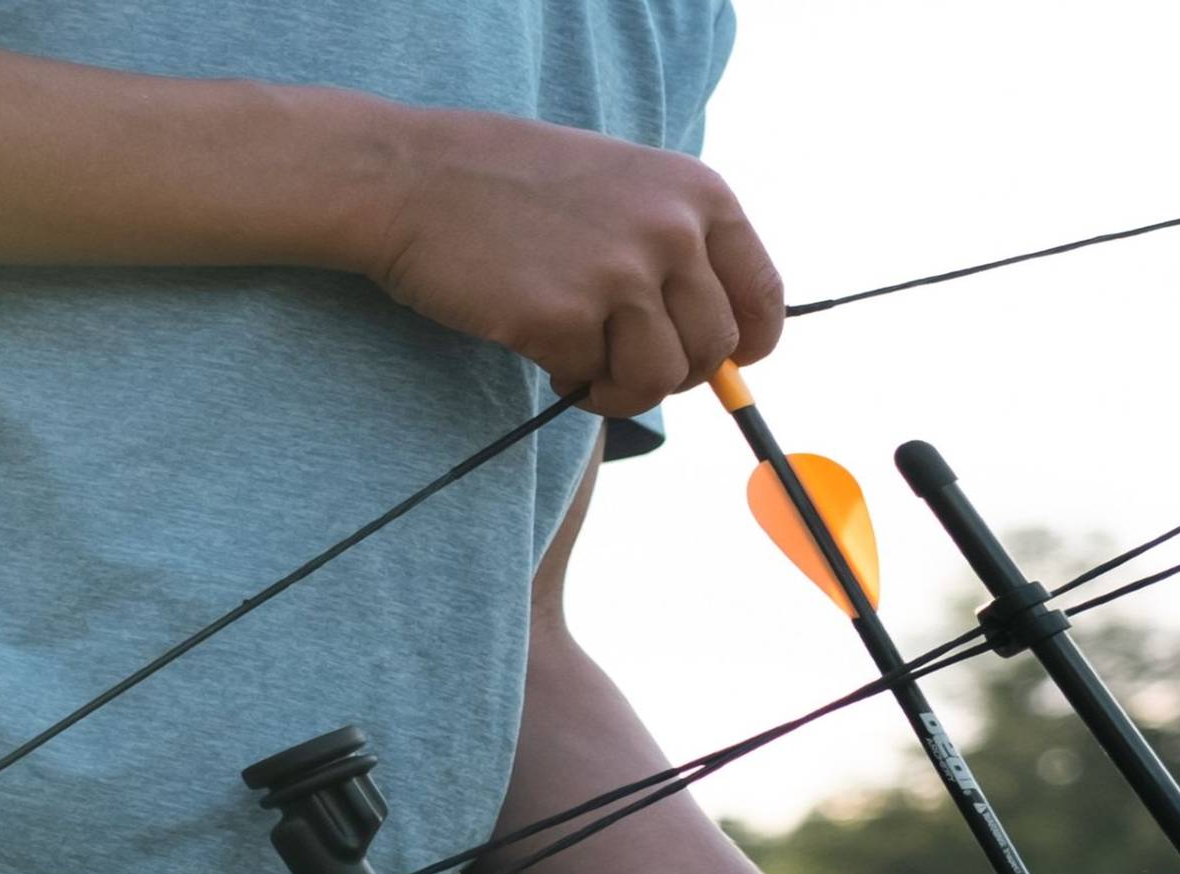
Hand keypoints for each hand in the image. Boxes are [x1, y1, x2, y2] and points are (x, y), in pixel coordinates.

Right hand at [361, 106, 784, 418]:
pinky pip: (594, 384)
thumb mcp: (623, 188)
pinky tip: (539, 347)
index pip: (763, 297)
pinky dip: (570, 382)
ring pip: (661, 379)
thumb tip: (726, 347)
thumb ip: (677, 248)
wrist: (416, 177)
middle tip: (621, 361)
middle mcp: (670, 230)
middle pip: (714, 349)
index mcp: (697, 193)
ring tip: (583, 366)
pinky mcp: (565, 317)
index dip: (744, 345)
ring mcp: (619, 274)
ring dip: (623, 390)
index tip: (716, 360)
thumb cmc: (515, 186)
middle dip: (673, 372)